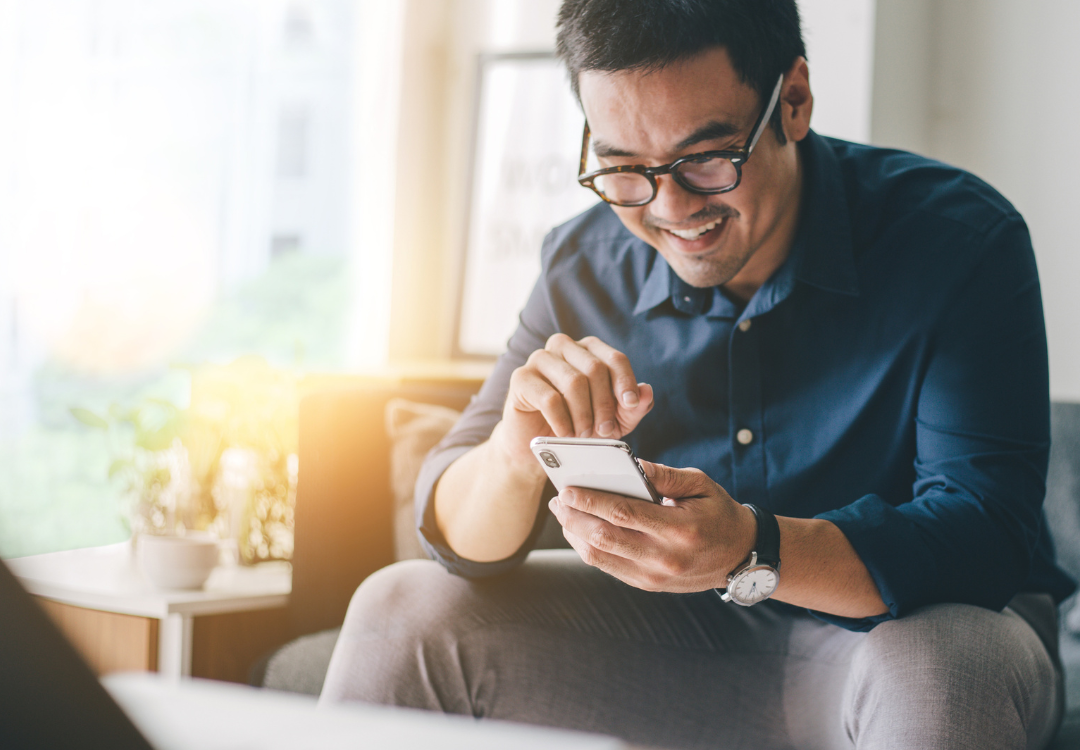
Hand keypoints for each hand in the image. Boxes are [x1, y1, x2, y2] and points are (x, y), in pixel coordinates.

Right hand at [494, 333, 653, 466]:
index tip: (630, 405)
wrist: (537, 445)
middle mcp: (564, 347)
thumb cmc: (577, 426)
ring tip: (583, 434)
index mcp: (588, 350)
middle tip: (604, 430)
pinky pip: (549, 397)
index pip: (614, 358)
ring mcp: (540, 359)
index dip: (625, 382)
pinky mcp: (521, 378)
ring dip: (583, 415)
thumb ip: (633, 408)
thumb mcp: (613, 421)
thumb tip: (647, 391)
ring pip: (573, 382)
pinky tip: (565, 434)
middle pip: (594, 369)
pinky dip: (562, 421)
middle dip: (604, 404)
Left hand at [548, 461, 756, 592]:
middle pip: (604, 538)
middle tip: (558, 499)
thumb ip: (664, 475)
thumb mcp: (700, 485)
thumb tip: (631, 464)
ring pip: (600, 557)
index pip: (623, 514)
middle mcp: (664, 558)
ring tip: (563, 513)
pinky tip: (579, 531)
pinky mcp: (647, 585)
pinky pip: (608, 567)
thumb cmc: (718, 513)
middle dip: (574, 517)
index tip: (567, 489)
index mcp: (679, 529)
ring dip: (575, 534)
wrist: (740, 556)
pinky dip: (588, 548)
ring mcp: (654, 576)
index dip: (591, 501)